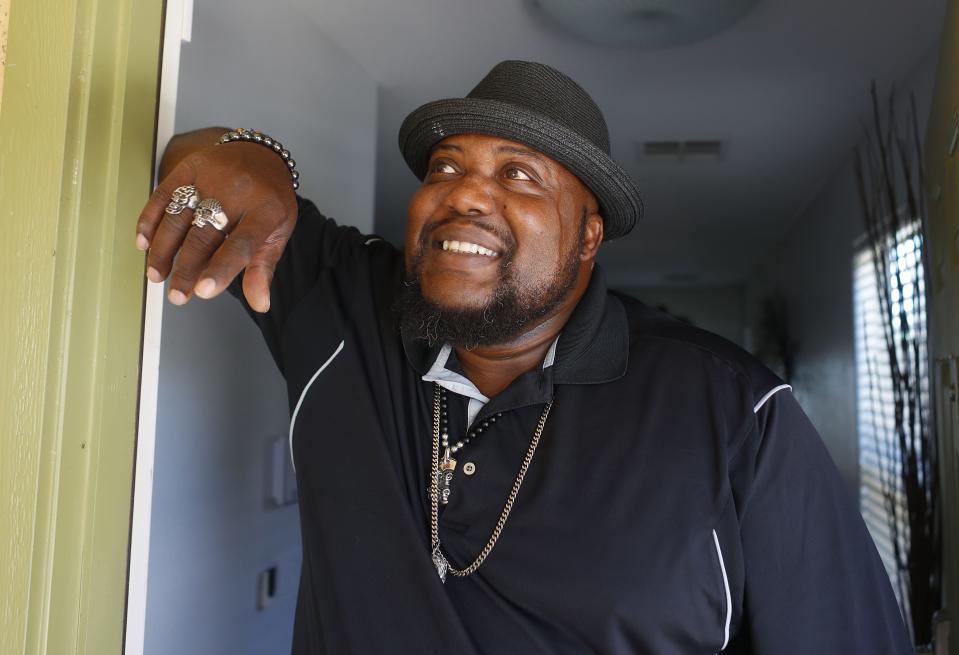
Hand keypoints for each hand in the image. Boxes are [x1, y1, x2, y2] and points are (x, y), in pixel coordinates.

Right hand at [135, 129, 297, 311]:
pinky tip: (143, 244)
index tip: (203, 292)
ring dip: (163, 249)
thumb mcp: (278, 232)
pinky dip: (150, 220)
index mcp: (266, 211)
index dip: (222, 268)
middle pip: (205, 235)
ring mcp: (211, 177)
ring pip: (179, 218)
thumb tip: (260, 304)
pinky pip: (164, 195)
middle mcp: (237, 192)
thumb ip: (264, 267)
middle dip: (187, 269)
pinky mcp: (189, 168)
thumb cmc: (269, 201)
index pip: (242, 244)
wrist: (260, 154)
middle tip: (177, 296)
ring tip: (156, 275)